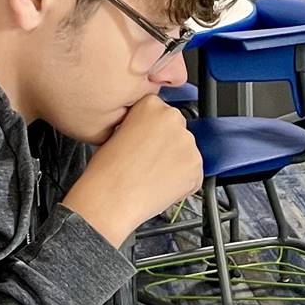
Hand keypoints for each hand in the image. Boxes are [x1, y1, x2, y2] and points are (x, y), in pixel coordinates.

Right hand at [63, 94, 203, 247]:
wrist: (112, 198)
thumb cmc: (108, 170)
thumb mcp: (117, 132)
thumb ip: (140, 126)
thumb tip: (151, 133)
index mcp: (151, 105)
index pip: (161, 111)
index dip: (154, 129)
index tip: (147, 139)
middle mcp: (173, 120)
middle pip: (177, 130)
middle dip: (167, 144)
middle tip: (149, 160)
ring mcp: (188, 143)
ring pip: (186, 151)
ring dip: (175, 162)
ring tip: (153, 174)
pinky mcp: (196, 167)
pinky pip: (193, 173)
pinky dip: (183, 180)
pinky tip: (162, 184)